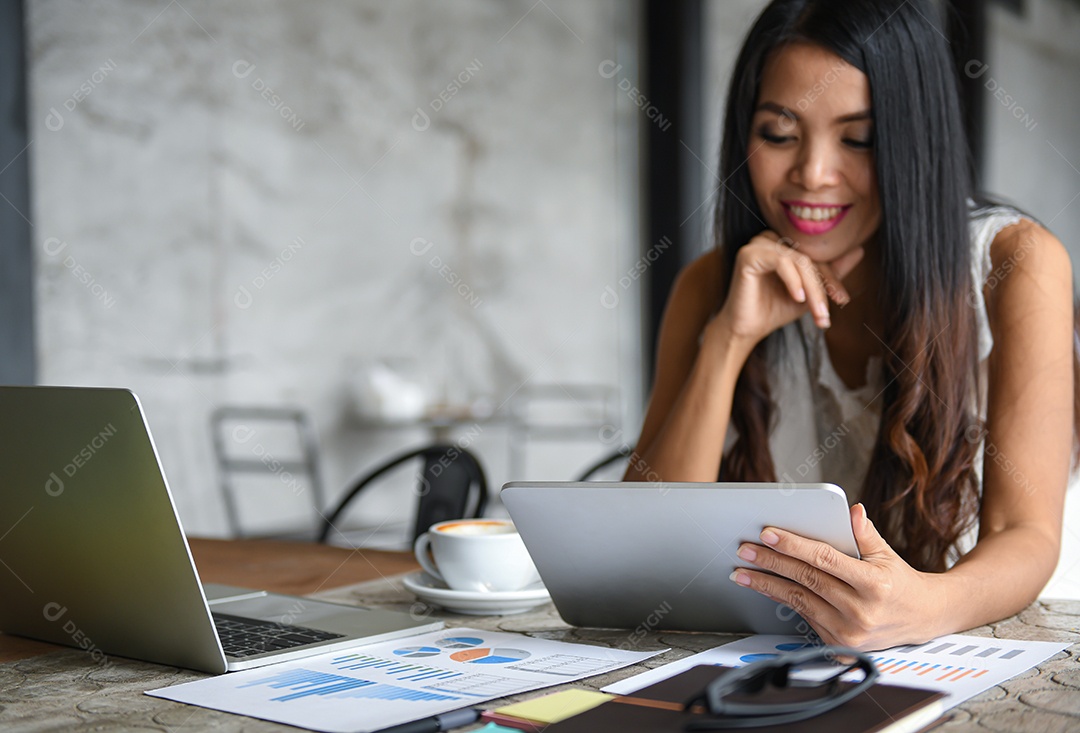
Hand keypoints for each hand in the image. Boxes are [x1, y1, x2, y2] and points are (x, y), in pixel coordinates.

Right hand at [708, 232, 863, 350]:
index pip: (816, 255)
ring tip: (817, 311)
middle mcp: (770, 239)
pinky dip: (793, 281)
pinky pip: (781, 261)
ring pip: (799, 260)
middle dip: (824, 285)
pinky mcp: (748, 254)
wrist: (747, 329)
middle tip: (830, 309)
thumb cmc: (774, 309)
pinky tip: (798, 299)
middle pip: (809, 257)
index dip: (832, 277)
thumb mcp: (810, 292)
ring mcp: (758, 244)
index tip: (843, 299)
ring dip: (812, 288)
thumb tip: (860, 250)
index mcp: (784, 244)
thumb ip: (831, 273)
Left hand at [729, 504, 947, 649]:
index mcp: (874, 585)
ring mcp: (849, 632)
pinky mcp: (840, 645)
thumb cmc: (900, 583)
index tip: (768, 534)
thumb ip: (866, 534)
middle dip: (770, 563)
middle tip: (745, 550)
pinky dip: (783, 600)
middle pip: (806, 580)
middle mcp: (861, 611)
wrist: (923, 619)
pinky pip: (805, 617)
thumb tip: (852, 511)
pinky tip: (765, 587)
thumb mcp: (887, 555)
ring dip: (766, 585)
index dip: (794, 546)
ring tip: (743, 572)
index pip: (824, 560)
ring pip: (798, 601)